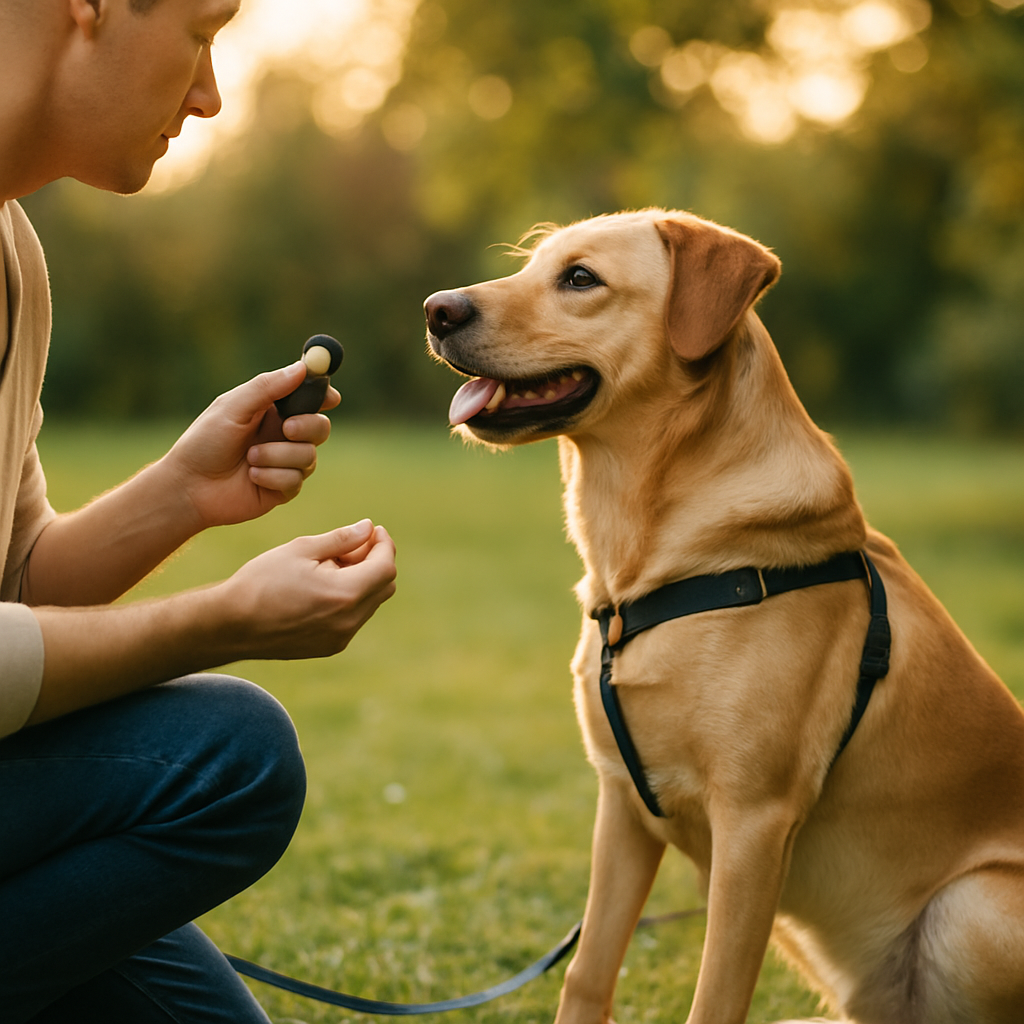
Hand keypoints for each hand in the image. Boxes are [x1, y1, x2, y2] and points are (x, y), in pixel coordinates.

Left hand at [163, 363, 341, 529]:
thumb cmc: (205, 442)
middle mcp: (284, 435)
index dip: (324, 395)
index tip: (331, 396)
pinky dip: (272, 476)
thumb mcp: (233, 407)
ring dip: (277, 456)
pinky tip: (251, 477)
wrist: (190, 487)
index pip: (309, 398)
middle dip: (308, 426)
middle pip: (321, 427)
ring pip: (309, 456)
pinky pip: (296, 480)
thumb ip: (267, 387)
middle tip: (287, 428)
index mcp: (272, 410)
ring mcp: (286, 463)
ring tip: (249, 459)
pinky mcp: (284, 489)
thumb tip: (302, 367)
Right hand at [215, 520, 396, 660]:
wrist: (230, 624)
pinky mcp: (330, 647)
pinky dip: (350, 599)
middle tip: (352, 544)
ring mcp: (340, 638)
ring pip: (370, 603)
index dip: (384, 544)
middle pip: (385, 585)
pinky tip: (323, 587)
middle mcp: (348, 621)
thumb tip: (368, 527)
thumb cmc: (262, 581)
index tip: (374, 530)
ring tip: (330, 565)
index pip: (386, 566)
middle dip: (375, 560)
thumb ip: (341, 538)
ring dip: (363, 580)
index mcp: (345, 594)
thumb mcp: (301, 549)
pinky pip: (354, 618)